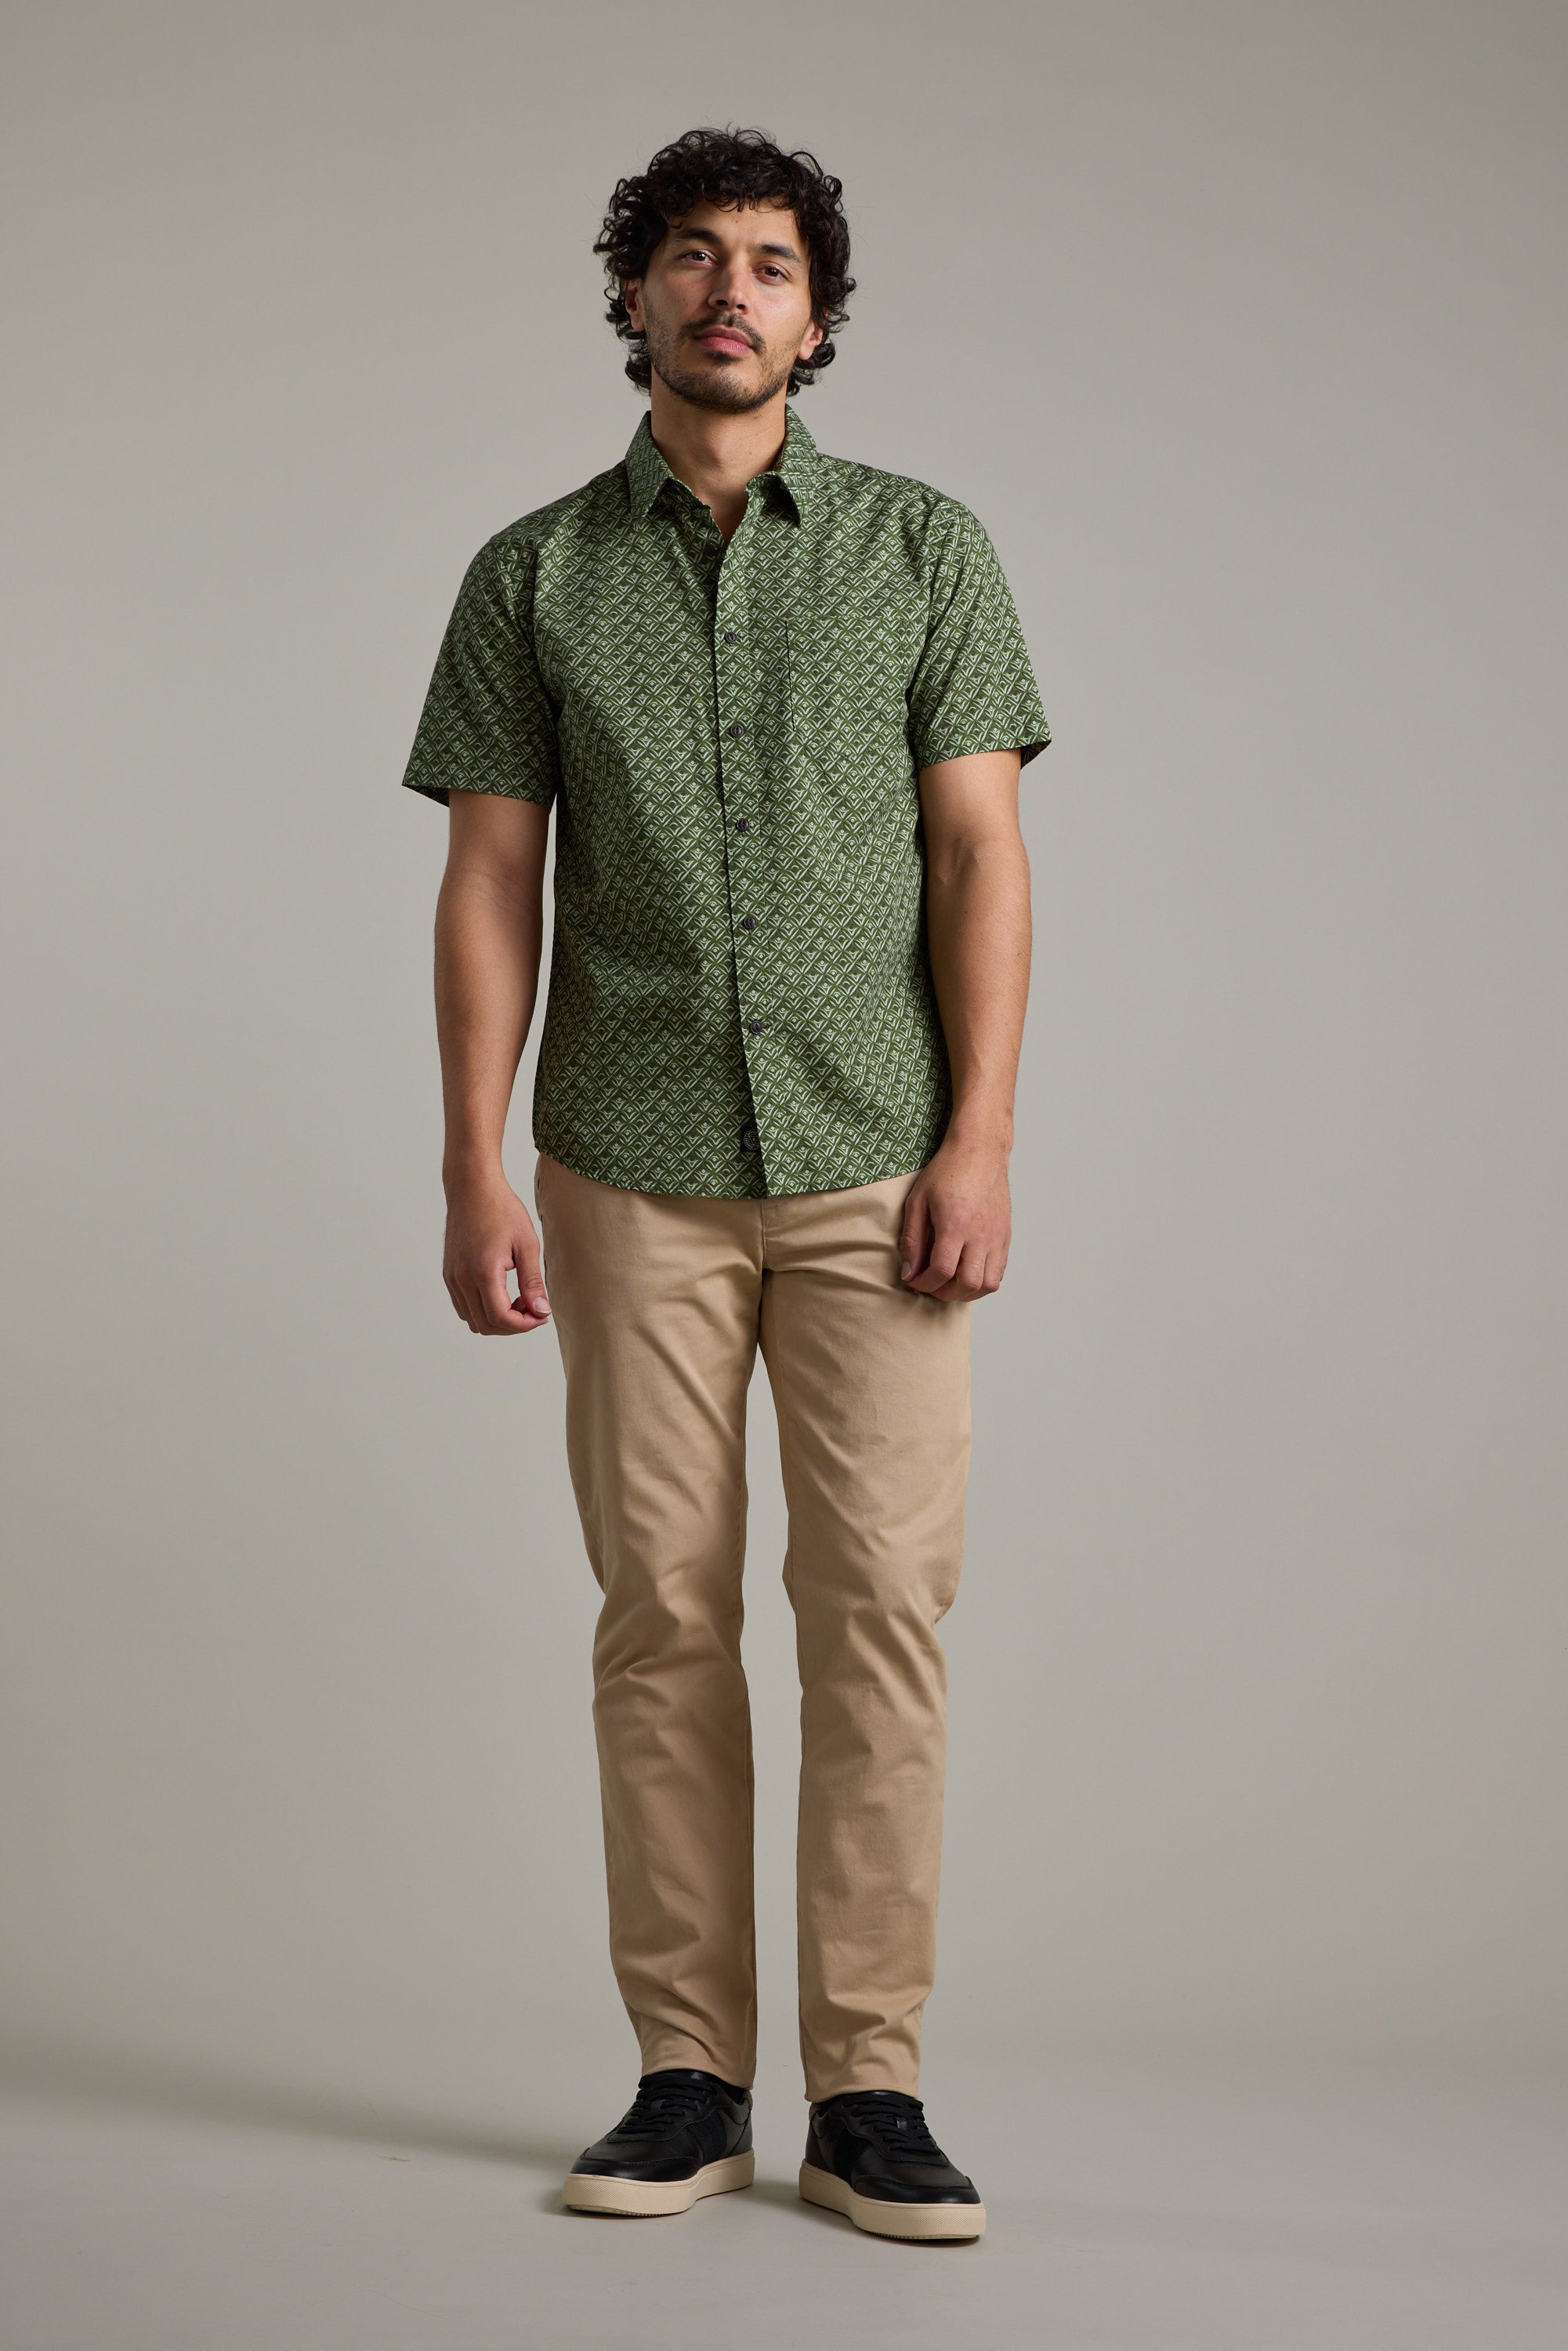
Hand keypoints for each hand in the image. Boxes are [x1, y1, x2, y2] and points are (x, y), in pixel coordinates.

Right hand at [443, 1179, 551, 1334]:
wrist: (472, 1188)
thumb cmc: (501, 1210)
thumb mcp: (527, 1244)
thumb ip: (533, 1282)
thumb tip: (541, 1311)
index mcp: (483, 1271)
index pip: (500, 1318)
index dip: (524, 1325)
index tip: (541, 1315)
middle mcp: (462, 1279)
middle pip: (485, 1325)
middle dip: (513, 1325)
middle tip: (533, 1308)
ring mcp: (452, 1278)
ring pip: (472, 1320)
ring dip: (497, 1319)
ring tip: (518, 1299)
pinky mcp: (449, 1274)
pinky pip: (463, 1306)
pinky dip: (482, 1310)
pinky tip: (501, 1293)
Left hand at [898, 1133, 1011, 1302]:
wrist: (980, 1151)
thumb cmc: (947, 1171)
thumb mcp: (918, 1201)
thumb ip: (912, 1238)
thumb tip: (909, 1271)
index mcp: (956, 1225)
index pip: (942, 1271)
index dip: (925, 1283)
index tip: (914, 1280)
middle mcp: (981, 1235)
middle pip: (967, 1284)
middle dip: (944, 1293)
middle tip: (930, 1285)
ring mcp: (997, 1237)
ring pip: (988, 1284)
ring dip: (966, 1292)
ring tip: (949, 1284)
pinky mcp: (1006, 1236)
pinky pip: (999, 1272)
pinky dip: (982, 1281)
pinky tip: (966, 1272)